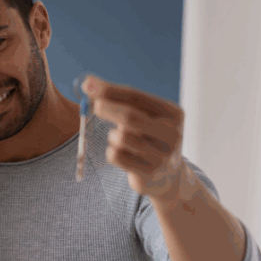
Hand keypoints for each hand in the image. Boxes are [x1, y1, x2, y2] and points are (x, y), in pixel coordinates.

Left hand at [82, 75, 188, 202]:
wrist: (167, 176)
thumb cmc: (149, 138)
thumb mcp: (145, 117)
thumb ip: (122, 101)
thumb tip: (89, 83)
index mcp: (173, 114)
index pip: (136, 97)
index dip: (110, 90)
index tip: (87, 83)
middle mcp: (172, 134)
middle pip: (130, 117)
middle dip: (108, 108)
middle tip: (93, 106)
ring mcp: (162, 155)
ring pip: (121, 138)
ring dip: (112, 136)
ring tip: (119, 139)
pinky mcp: (148, 172)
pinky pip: (116, 156)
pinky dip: (111, 152)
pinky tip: (121, 153)